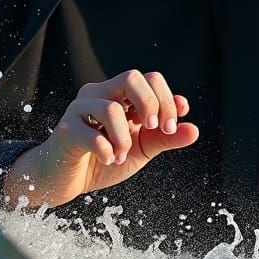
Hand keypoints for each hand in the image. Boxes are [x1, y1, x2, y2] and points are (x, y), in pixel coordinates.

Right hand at [2, 69, 198, 206]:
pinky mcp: (65, 131)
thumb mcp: (141, 149)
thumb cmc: (103, 159)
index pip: (149, 79)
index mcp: (120, 96)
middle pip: (131, 78)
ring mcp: (80, 110)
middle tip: (154, 129)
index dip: (166, 99)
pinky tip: (108, 160)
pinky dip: (106, 150)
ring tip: (121, 155)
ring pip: (111, 108)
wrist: (65, 180)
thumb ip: (165, 138)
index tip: (171, 126)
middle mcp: (100, 95)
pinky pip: (90, 133)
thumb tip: (193, 129)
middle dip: (151, 104)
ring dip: (124, 137)